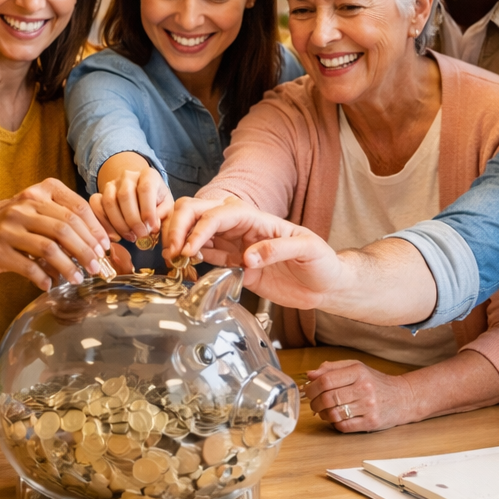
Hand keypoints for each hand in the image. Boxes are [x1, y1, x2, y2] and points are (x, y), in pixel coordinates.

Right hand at [0, 178, 110, 290]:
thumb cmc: (5, 233)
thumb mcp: (31, 218)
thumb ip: (59, 222)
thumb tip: (96, 242)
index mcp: (36, 194)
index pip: (75, 207)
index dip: (94, 228)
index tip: (104, 246)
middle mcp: (22, 207)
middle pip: (66, 228)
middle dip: (86, 250)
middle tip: (96, 266)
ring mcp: (8, 228)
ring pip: (50, 247)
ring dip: (69, 266)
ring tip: (78, 279)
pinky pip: (29, 267)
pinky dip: (44, 278)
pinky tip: (50, 285)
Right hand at [92, 166, 172, 241]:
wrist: (142, 195)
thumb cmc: (157, 203)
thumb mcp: (167, 207)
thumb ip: (164, 215)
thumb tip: (152, 226)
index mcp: (148, 175)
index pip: (145, 188)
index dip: (148, 210)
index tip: (152, 227)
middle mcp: (128, 176)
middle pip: (125, 195)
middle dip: (133, 219)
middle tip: (140, 235)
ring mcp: (112, 184)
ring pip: (109, 201)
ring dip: (119, 223)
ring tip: (130, 236)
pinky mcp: (100, 194)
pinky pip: (96, 206)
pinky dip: (103, 223)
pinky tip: (114, 235)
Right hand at [162, 196, 341, 307]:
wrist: (327, 286)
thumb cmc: (324, 262)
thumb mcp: (309, 250)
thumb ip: (277, 249)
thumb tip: (247, 256)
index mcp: (257, 219)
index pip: (220, 214)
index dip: (200, 227)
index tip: (190, 248)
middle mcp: (242, 229)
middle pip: (200, 213)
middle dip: (180, 225)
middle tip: (171, 250)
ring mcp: (236, 246)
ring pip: (197, 232)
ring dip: (180, 241)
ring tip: (172, 259)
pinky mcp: (235, 265)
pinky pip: (206, 255)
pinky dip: (191, 258)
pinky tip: (185, 266)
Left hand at [304, 360, 414, 432]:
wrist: (403, 398)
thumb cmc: (374, 382)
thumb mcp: (355, 368)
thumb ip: (332, 369)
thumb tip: (310, 374)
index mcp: (358, 372)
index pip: (326, 380)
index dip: (311, 387)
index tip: (307, 390)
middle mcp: (364, 388)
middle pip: (327, 398)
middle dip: (314, 402)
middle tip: (312, 403)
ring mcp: (369, 407)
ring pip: (334, 413)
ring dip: (322, 414)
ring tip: (322, 411)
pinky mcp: (372, 422)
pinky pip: (344, 426)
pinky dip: (334, 423)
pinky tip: (335, 418)